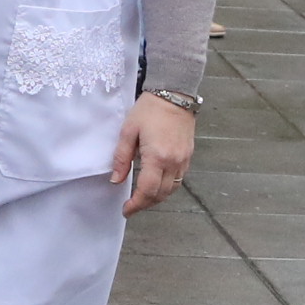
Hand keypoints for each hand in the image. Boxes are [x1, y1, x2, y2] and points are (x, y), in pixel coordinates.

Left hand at [113, 93, 194, 214]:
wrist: (174, 94)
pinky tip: (157, 185)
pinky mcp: (188, 156)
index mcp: (157, 157)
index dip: (136, 204)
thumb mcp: (128, 131)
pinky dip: (167, 187)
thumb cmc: (149, 110)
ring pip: (171, 189)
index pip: (147, 190)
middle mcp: (173, 162)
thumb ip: (122, 158)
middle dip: (145, 204)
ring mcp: (183, 160)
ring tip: (143, 199)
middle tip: (132, 207)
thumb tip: (116, 180)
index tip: (126, 210)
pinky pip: (178, 179)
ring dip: (157, 198)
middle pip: (161, 194)